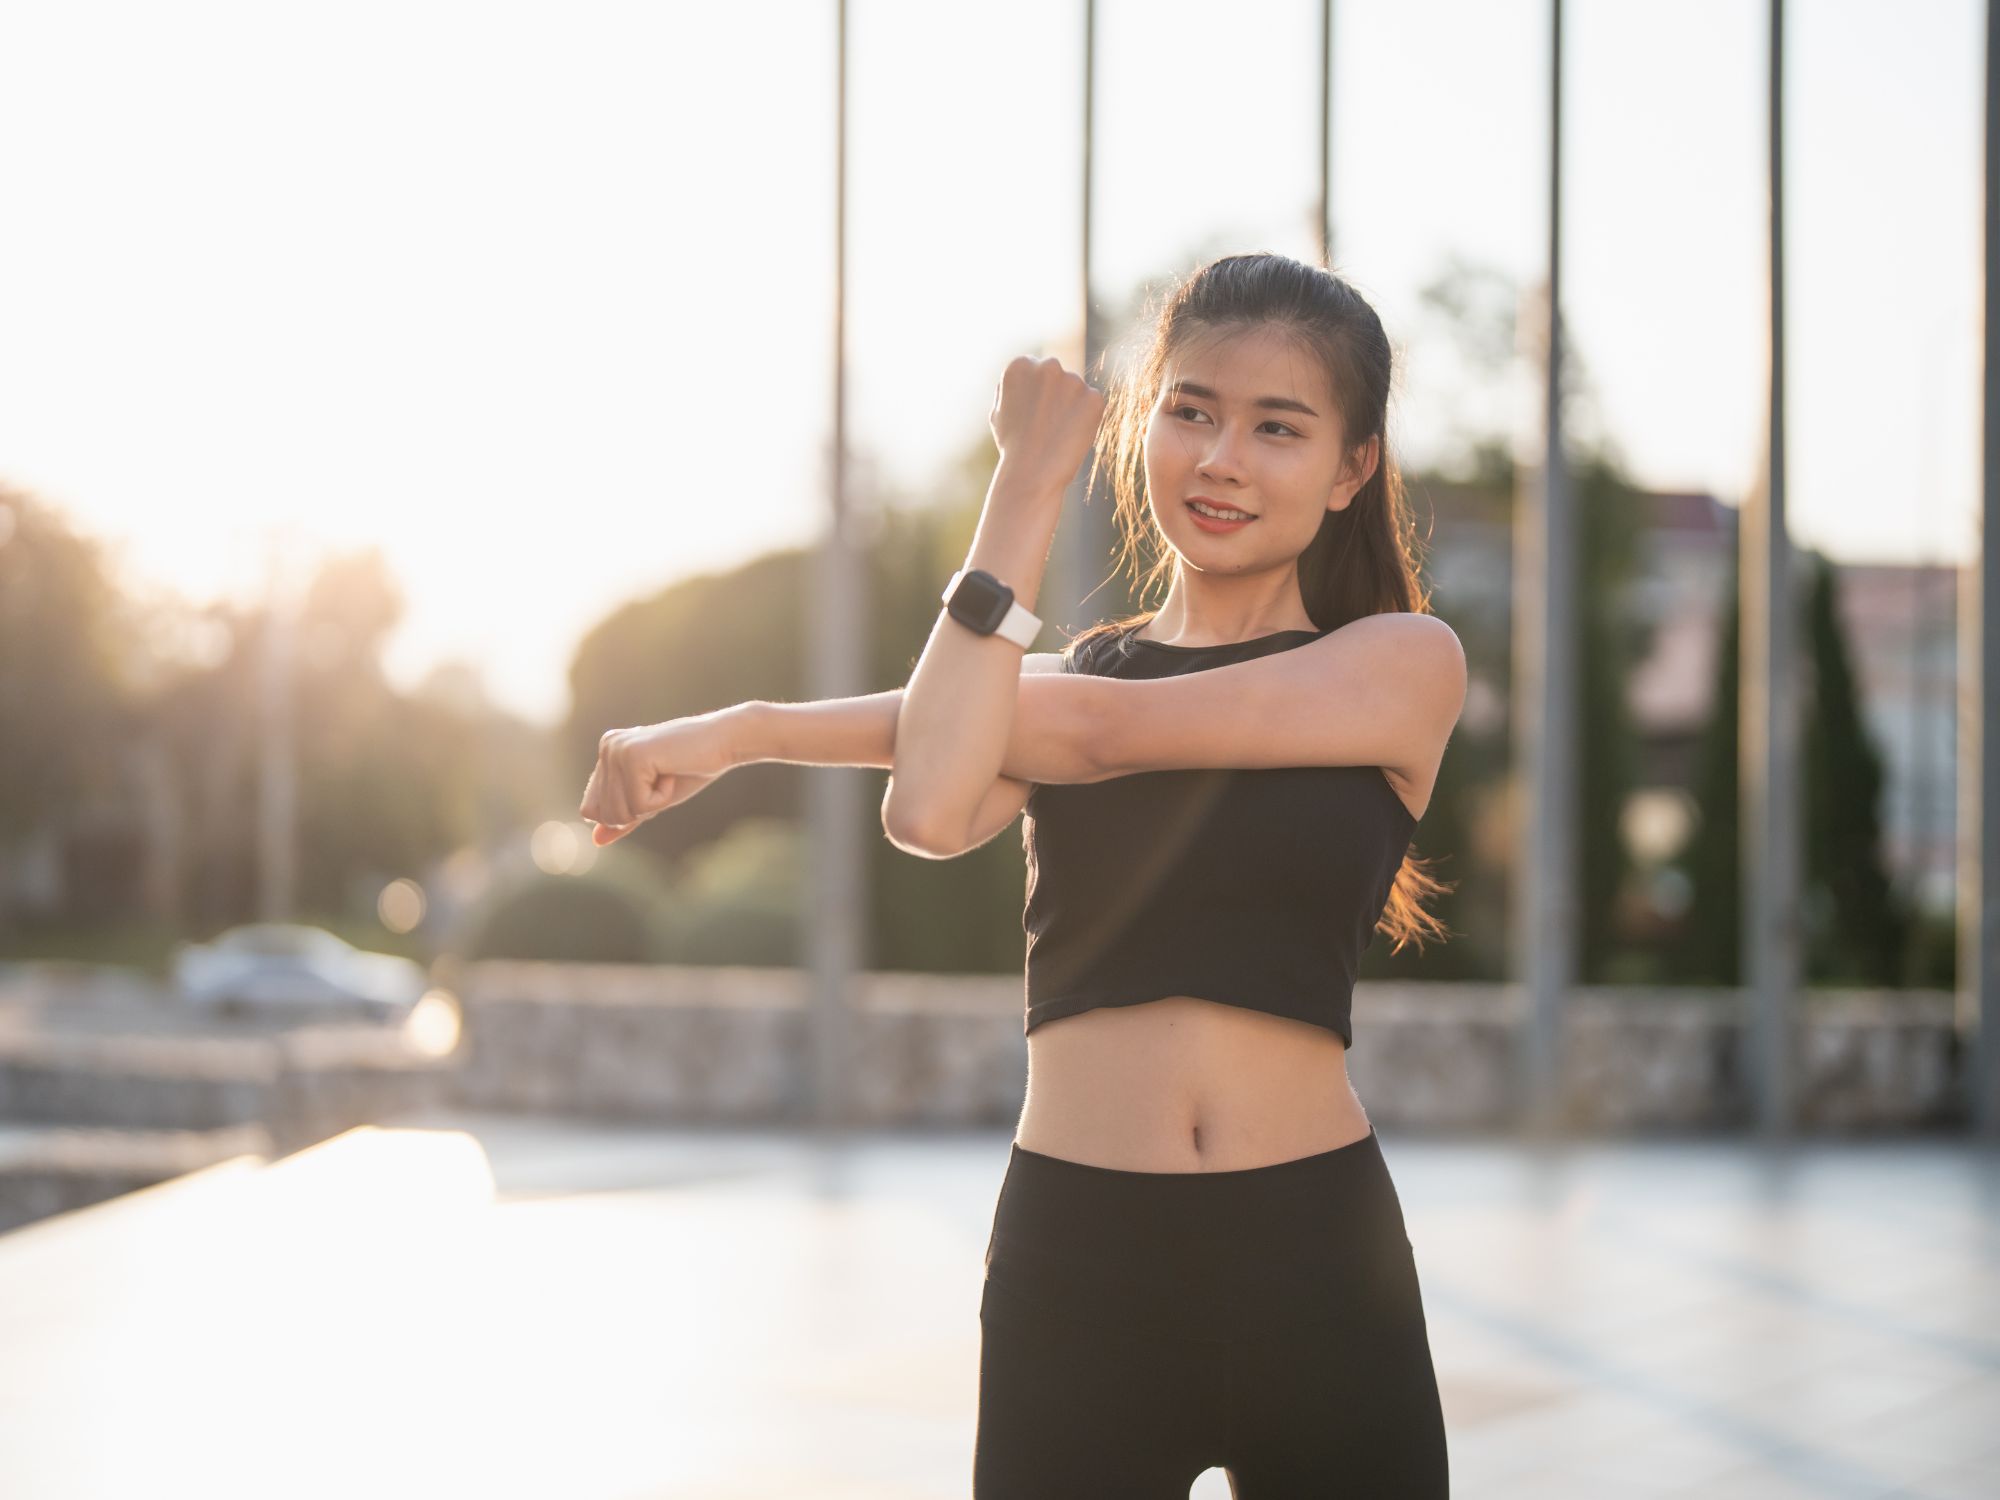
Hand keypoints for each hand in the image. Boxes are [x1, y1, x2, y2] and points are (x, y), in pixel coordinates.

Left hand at [578, 708, 742, 845]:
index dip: (623, 814)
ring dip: (652, 805)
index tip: (652, 789)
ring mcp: (617, 749)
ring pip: (619, 813)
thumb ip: (626, 816)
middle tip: (663, 783)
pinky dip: (662, 798)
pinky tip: (673, 774)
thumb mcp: (654, 799)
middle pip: (604, 814)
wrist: (724, 742)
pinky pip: (639, 805)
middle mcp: (607, 747)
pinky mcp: (633, 756)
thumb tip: (596, 841)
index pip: (591, 808)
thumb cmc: (692, 769)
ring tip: (668, 777)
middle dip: (639, 811)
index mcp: (608, 752)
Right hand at [988, 355, 1107, 498]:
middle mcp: (1048, 366)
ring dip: (1071, 406)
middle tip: (1047, 425)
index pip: (1033, 369)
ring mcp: (1073, 380)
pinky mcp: (1094, 397)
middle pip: (1056, 375)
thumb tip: (1027, 379)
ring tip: (1057, 434)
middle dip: (1054, 394)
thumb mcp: (999, 410)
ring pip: (1076, 390)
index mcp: (1020, 365)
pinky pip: (1092, 404)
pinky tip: (1071, 436)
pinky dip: (1087, 419)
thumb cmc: (1012, 446)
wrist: (1032, 471)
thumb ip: (1014, 389)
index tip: (1032, 413)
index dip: (1034, 393)